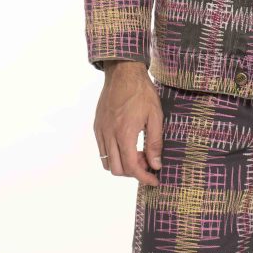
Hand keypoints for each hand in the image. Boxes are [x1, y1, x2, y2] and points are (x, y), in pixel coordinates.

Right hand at [93, 62, 163, 185]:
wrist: (123, 72)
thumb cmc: (142, 92)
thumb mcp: (155, 116)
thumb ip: (155, 142)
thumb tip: (155, 164)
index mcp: (124, 133)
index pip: (132, 167)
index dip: (144, 177)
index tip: (155, 180)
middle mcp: (109, 135)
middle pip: (117, 169)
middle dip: (134, 172)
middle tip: (148, 163)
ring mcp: (101, 131)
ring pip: (107, 162)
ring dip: (122, 164)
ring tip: (138, 153)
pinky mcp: (97, 126)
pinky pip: (102, 150)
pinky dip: (114, 154)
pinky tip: (127, 144)